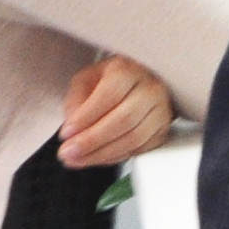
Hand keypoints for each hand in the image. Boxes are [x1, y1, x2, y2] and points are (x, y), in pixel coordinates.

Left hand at [58, 53, 175, 168]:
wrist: (136, 84)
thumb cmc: (108, 82)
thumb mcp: (85, 81)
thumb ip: (76, 102)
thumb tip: (74, 130)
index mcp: (128, 69)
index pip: (110, 95)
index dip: (86, 117)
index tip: (66, 133)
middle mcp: (150, 87)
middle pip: (124, 119)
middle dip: (91, 141)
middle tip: (68, 152)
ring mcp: (161, 109)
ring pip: (134, 138)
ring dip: (102, 154)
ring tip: (78, 159)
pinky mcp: (163, 129)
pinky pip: (141, 149)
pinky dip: (116, 158)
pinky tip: (98, 156)